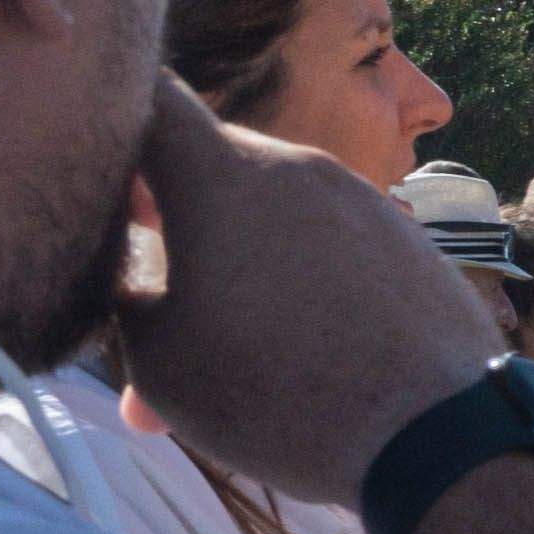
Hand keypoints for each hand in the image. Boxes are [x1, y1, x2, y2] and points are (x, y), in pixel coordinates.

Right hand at [121, 81, 526, 513]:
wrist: (438, 435)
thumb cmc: (278, 395)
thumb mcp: (159, 359)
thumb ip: (127, 293)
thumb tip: (132, 274)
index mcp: (223, 172)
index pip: (151, 98)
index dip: (110, 124)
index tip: (95, 179)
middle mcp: (297, 165)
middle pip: (209, 164)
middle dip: (169, 222)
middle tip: (143, 301)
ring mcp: (362, 199)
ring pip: (270, 212)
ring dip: (233, 266)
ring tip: (220, 356)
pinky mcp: (406, 239)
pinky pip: (327, 241)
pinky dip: (296, 280)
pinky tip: (293, 352)